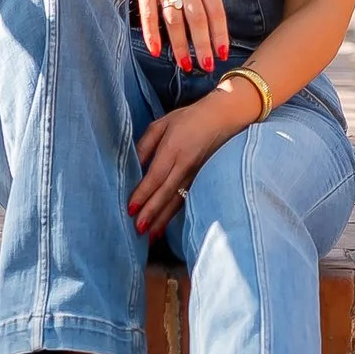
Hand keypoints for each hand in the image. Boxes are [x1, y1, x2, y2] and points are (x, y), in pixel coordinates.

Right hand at [119, 0, 228, 71]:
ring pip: (174, 21)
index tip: (222, 54)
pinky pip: (149, 14)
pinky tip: (156, 50)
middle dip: (202, 46)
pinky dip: (152, 34)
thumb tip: (212, 19)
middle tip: (206, 66)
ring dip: (180, 46)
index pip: (215, 11)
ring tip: (185, 65)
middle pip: (197, 20)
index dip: (219, 34)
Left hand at [129, 85, 254, 235]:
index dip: (143, 193)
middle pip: (166, 193)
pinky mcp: (200, 179)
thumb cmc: (188, 118)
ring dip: (162, 220)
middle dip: (151, 213)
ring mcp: (195, 174)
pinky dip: (174, 214)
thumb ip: (145, 144)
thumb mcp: (161, 124)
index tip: (130, 208)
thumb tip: (132, 164)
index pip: (155, 176)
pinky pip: (185, 199)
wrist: (223, 117)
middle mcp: (185, 164)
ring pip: (176, 200)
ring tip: (149, 236)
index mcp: (173, 149)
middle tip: (137, 230)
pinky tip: (164, 225)